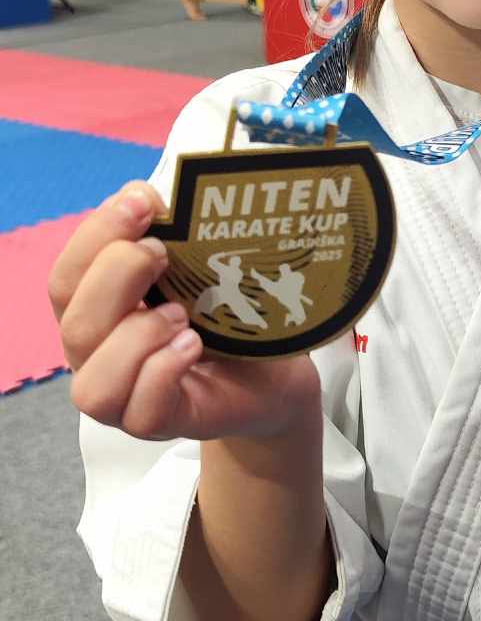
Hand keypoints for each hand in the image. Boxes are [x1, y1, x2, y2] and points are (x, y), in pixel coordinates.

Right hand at [48, 181, 322, 446]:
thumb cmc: (227, 316)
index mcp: (96, 308)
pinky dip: (162, 371)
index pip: (67, 275)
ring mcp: (123, 398)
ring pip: (93, 384)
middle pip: (74, 322)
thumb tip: (158, 196)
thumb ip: (171, 237)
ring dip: (136, 337)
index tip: (144, 200)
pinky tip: (192, 345)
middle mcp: (97, 355)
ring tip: (180, 316)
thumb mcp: (199, 268)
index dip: (96, 234)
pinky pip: (137, 411)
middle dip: (115, 277)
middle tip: (162, 255)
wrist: (272, 374)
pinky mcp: (157, 424)